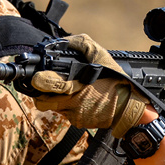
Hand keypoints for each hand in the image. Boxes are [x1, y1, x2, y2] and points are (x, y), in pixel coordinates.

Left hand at [30, 34, 148, 137]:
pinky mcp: (78, 122)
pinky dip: (67, 107)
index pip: (50, 84)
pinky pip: (64, 114)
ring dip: (55, 99)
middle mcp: (72, 101)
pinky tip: (78, 100)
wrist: (129, 104)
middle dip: (41, 93)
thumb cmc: (115, 79)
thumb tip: (61, 42)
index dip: (40, 81)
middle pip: (43, 101)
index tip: (35, 78)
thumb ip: (80, 44)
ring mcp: (74, 114)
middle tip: (44, 85)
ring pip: (53, 107)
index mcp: (76, 84)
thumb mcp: (100, 55)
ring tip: (67, 91)